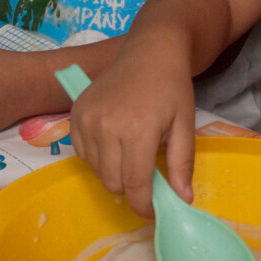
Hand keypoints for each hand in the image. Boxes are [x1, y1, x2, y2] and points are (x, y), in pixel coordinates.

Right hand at [68, 41, 195, 219]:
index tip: (155, 211)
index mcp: (138, 129)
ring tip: (132, 153)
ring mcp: (87, 119)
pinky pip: (81, 153)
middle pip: (113, 182)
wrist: (150, 50)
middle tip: (148, 177)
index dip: (145, 206)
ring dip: (114, 172)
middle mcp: (106, 125)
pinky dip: (97, 157)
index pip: (135, 185)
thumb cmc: (172, 87)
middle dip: (131, 189)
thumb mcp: (185, 124)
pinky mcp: (75, 113)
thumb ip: (182, 164)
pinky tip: (115, 141)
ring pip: (96, 171)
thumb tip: (181, 200)